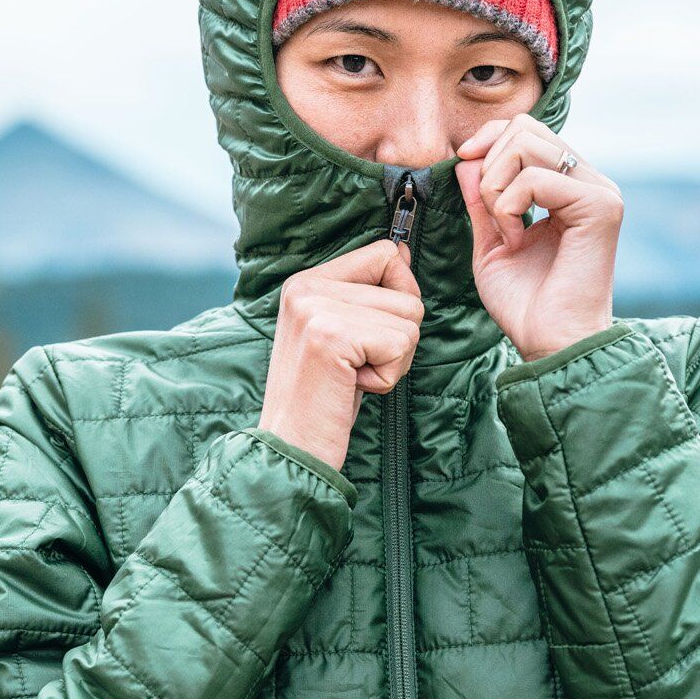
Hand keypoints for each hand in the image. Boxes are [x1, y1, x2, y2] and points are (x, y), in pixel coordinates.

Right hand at [259, 238, 423, 471]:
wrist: (290, 446)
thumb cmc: (323, 397)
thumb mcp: (343, 335)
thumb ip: (369, 293)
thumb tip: (403, 252)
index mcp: (306, 281)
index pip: (385, 253)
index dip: (399, 295)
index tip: (369, 334)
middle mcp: (306, 286)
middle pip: (406, 293)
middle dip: (397, 339)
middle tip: (355, 366)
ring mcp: (315, 308)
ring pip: (409, 320)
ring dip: (393, 360)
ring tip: (351, 376)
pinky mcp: (330, 335)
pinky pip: (400, 344)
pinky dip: (387, 377)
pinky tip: (351, 386)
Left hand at [455, 114, 621, 362]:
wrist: (550, 342)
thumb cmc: (524, 302)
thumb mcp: (490, 240)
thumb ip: (481, 198)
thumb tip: (467, 158)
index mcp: (569, 186)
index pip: (526, 129)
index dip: (488, 138)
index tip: (463, 162)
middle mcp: (590, 181)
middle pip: (524, 128)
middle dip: (488, 166)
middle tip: (492, 216)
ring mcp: (600, 191)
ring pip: (526, 145)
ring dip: (495, 188)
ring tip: (506, 230)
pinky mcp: (601, 206)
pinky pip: (535, 178)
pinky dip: (509, 207)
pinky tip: (517, 240)